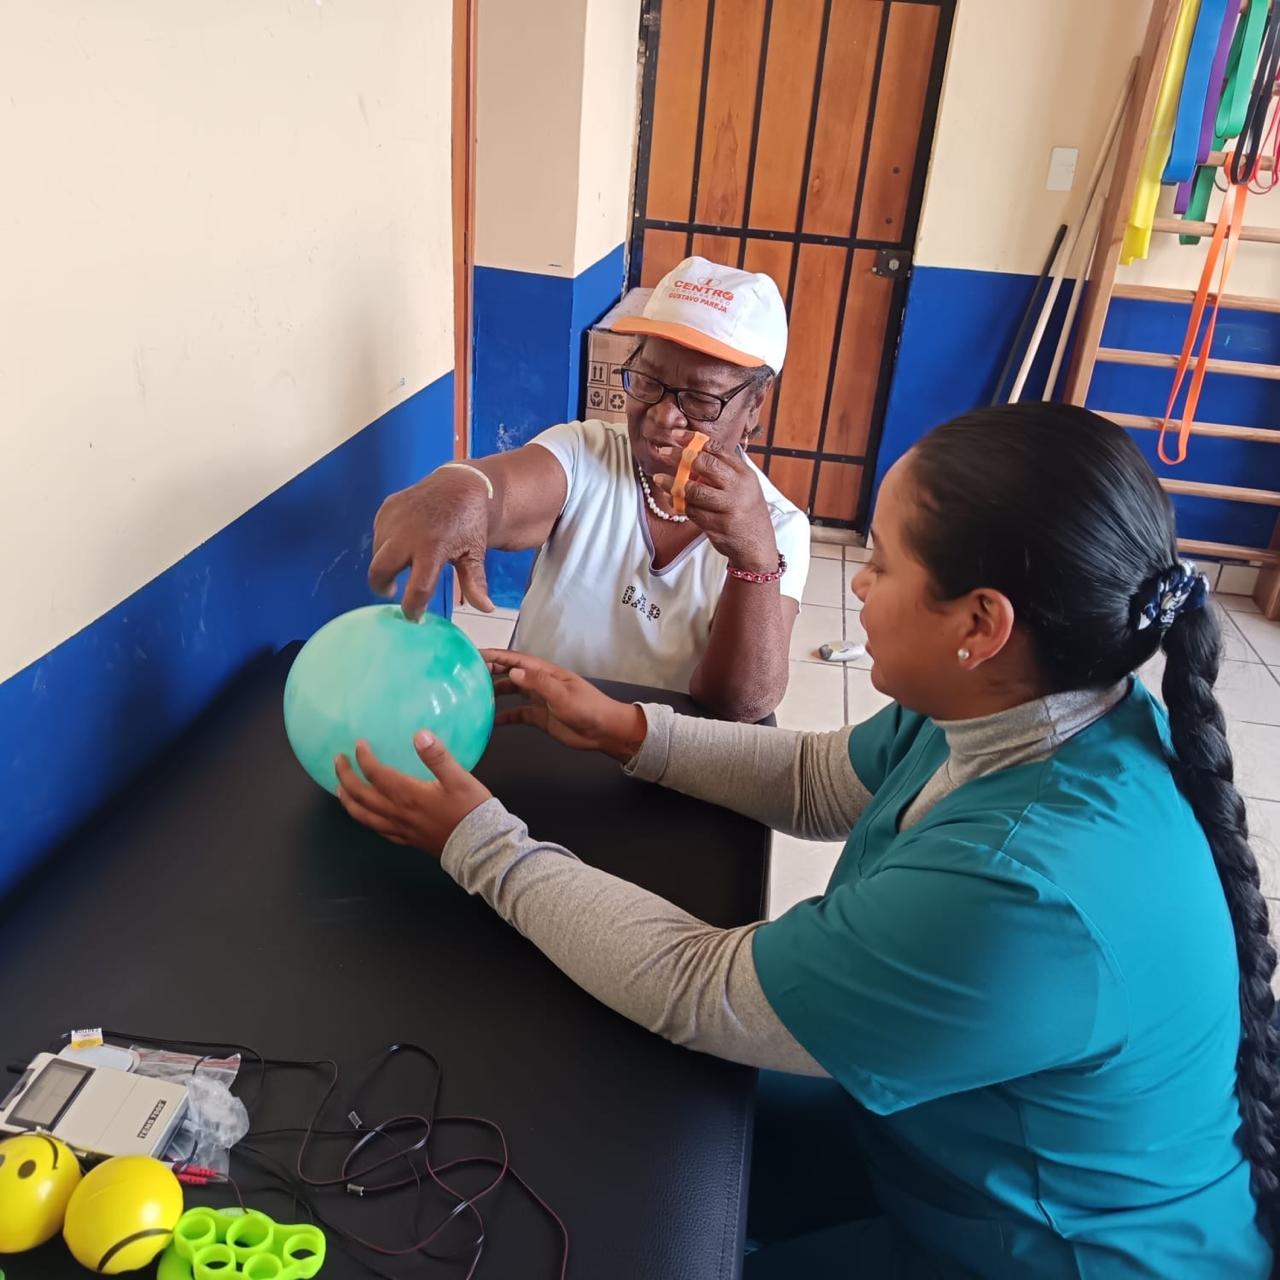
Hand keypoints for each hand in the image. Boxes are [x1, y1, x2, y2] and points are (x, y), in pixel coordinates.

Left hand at [334, 732, 491, 856]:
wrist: (479, 846)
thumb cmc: (470, 810)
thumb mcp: (459, 778)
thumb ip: (437, 757)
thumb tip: (419, 734)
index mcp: (408, 795)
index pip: (376, 774)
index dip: (363, 758)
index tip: (359, 744)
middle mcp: (398, 813)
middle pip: (361, 796)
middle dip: (345, 778)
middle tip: (338, 761)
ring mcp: (401, 829)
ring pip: (364, 816)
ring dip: (348, 802)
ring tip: (339, 790)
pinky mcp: (408, 840)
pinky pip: (379, 830)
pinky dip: (366, 820)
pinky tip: (366, 815)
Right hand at [368, 469, 493, 618]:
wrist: (460, 485)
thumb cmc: (468, 523)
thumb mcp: (474, 552)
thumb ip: (475, 582)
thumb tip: (486, 608)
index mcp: (432, 548)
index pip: (417, 589)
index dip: (413, 607)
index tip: (414, 615)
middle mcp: (407, 534)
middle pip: (378, 571)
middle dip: (381, 586)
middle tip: (391, 592)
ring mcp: (393, 519)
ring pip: (377, 552)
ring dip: (386, 563)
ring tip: (405, 562)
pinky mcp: (386, 508)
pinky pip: (379, 534)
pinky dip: (386, 543)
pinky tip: (403, 542)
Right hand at [482, 649, 647, 761]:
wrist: (604, 731)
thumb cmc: (587, 708)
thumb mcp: (562, 694)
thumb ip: (538, 683)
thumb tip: (512, 670)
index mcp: (545, 672)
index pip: (515, 659)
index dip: (495, 656)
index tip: (474, 655)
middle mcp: (539, 683)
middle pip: (510, 673)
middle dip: (490, 671)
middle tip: (466, 675)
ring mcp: (538, 700)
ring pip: (511, 692)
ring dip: (494, 692)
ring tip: (472, 695)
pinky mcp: (538, 717)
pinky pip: (516, 713)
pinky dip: (503, 716)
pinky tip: (489, 721)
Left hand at [652, 429, 778, 572]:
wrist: (757, 544)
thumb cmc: (746, 510)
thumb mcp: (743, 485)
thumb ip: (723, 470)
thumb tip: (691, 453)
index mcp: (743, 473)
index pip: (717, 449)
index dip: (694, 440)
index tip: (675, 435)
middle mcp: (738, 488)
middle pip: (705, 465)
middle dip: (680, 456)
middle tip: (663, 453)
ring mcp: (728, 508)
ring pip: (694, 491)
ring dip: (672, 484)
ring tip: (658, 479)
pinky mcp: (718, 526)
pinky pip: (692, 512)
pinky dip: (679, 504)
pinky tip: (671, 500)